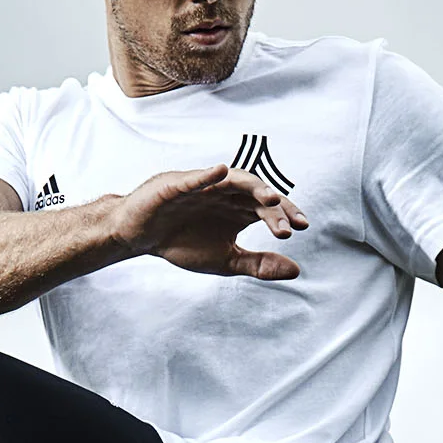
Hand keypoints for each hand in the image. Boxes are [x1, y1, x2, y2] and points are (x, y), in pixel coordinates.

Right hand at [111, 164, 306, 278]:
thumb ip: (259, 264)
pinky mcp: (177, 185)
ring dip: (253, 187)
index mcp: (238, 210)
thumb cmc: (183, 244)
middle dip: (273, 210)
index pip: (268, 209)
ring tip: (270, 198)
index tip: (301, 227)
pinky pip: (194, 178)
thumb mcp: (226, 260)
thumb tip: (296, 270)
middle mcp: (225, 193)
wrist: (142, 238)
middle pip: (255, 195)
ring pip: (233, 181)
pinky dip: (207, 175)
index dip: (285, 215)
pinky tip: (221, 172)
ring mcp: (203, 187)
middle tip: (287, 227)